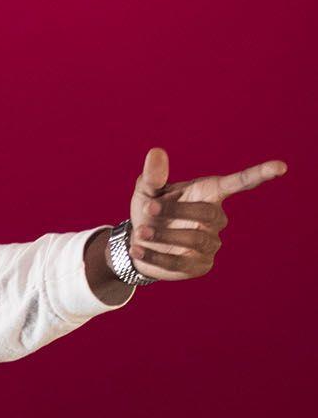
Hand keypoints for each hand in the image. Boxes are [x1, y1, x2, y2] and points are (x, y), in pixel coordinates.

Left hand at [125, 147, 287, 281]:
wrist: (136, 243)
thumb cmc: (149, 210)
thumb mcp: (146, 191)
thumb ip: (153, 176)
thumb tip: (156, 152)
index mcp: (208, 194)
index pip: (238, 184)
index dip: (259, 175)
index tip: (281, 167)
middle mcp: (215, 219)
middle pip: (208, 213)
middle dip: (176, 211)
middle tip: (147, 209)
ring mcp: (210, 243)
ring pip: (194, 239)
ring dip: (163, 235)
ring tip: (140, 230)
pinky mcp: (200, 265)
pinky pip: (180, 262)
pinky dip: (155, 255)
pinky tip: (137, 249)